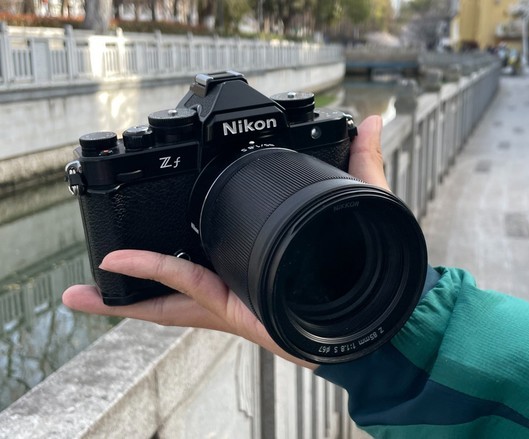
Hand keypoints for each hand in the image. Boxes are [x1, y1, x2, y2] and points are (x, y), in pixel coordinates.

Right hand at [62, 115, 387, 369]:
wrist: (369, 317)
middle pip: (177, 279)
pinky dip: (151, 275)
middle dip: (139, 276)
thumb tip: (373, 121)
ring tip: (86, 289)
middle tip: (99, 272)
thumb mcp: (357, 206)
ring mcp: (229, 295)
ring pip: (167, 292)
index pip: (210, 248)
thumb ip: (360, 163)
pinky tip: (118, 265)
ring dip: (127, 288)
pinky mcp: (230, 307)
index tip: (150, 230)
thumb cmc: (361, 268)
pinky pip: (184, 287)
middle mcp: (235, 280)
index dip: (178, 243)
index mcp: (254, 261)